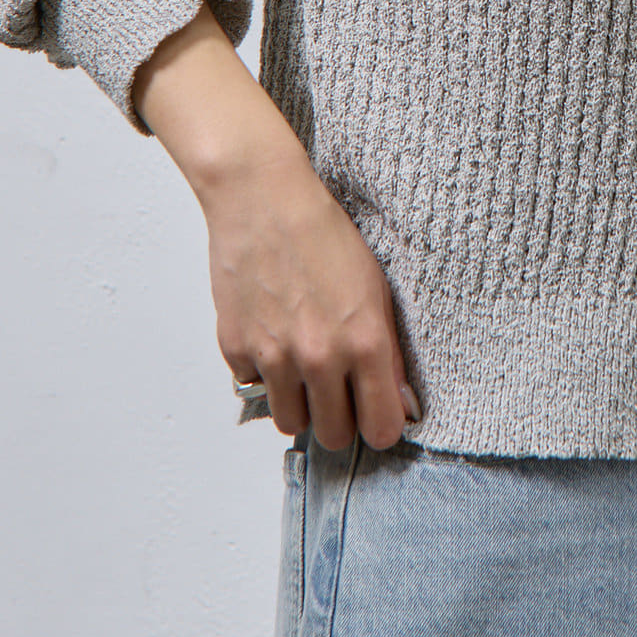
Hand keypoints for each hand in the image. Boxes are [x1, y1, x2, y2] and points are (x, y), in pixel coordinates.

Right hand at [200, 149, 421, 452]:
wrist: (264, 201)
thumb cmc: (322, 235)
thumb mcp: (376, 288)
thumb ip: (389, 352)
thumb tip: (399, 402)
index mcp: (364, 343)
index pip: (380, 429)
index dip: (380, 425)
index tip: (376, 414)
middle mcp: (319, 357)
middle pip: (333, 435)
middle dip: (339, 418)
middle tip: (339, 391)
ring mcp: (274, 357)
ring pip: (291, 423)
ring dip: (300, 403)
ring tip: (304, 367)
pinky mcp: (237, 350)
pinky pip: (255, 388)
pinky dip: (265, 374)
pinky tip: (274, 337)